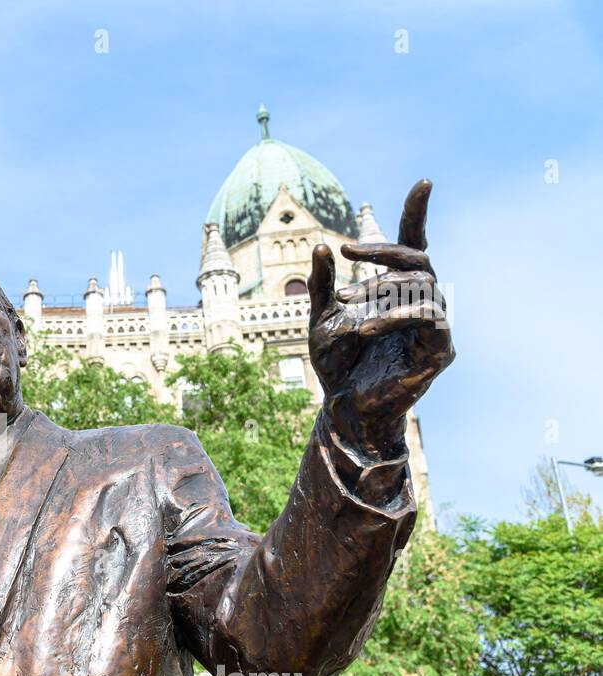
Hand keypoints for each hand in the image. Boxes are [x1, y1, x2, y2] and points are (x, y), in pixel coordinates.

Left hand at [308, 179, 454, 457]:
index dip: (417, 215)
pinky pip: (428, 318)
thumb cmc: (336, 366)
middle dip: (382, 251)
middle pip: (418, 259)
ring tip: (346, 303)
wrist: (341, 409)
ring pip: (421, 286)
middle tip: (346, 251)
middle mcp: (422, 303)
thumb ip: (322, 285)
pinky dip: (394, 316)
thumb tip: (322, 244)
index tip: (424, 182)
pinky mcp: (439, 350)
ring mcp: (435, 327)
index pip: (413, 245)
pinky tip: (364, 327)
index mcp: (398, 292)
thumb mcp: (320, 318)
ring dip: (380, 288)